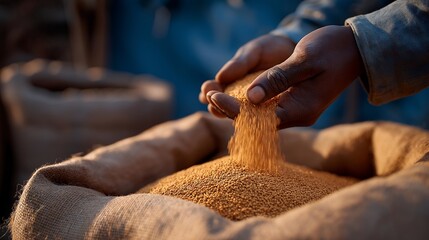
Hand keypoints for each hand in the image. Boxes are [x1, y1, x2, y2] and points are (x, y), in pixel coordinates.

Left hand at [206, 25, 363, 127]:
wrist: (354, 49)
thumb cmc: (333, 50)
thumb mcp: (305, 60)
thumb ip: (278, 79)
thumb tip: (251, 98)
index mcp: (301, 109)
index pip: (260, 119)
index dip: (234, 109)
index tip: (215, 95)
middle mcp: (297, 115)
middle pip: (256, 121)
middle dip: (230, 110)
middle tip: (207, 95)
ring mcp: (295, 110)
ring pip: (259, 115)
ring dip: (236, 107)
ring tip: (212, 95)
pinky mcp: (292, 102)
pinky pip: (265, 107)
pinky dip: (247, 101)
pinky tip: (231, 93)